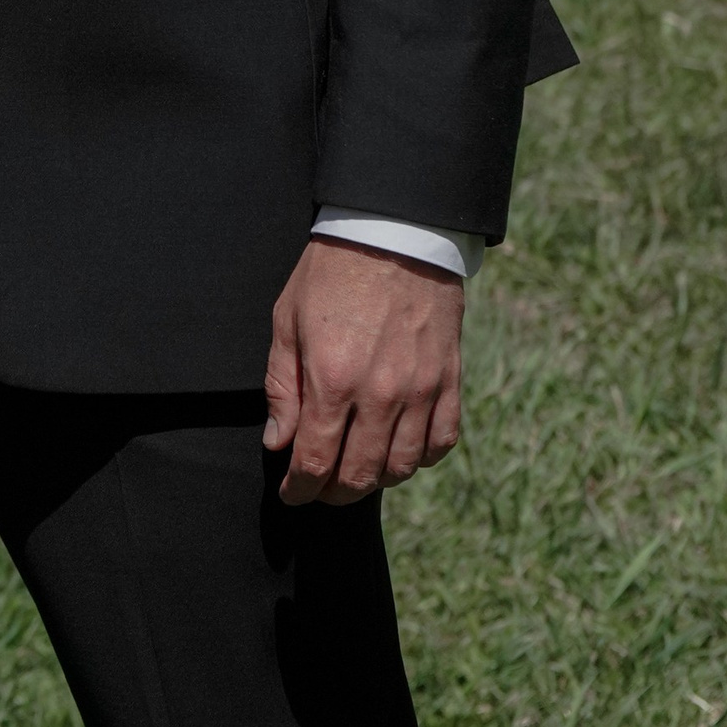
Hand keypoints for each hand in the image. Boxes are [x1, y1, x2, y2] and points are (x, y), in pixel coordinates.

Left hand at [263, 238, 464, 506]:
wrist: (392, 233)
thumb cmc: (330, 273)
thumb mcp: (287, 320)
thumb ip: (281, 387)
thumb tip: (278, 443)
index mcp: (332, 378)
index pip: (315, 462)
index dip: (300, 489)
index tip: (291, 494)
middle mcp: (380, 394)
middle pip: (359, 475)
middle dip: (333, 493)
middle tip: (319, 489)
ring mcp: (420, 391)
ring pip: (401, 468)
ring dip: (375, 480)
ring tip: (355, 470)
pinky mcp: (449, 382)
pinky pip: (440, 444)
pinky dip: (419, 459)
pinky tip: (398, 450)